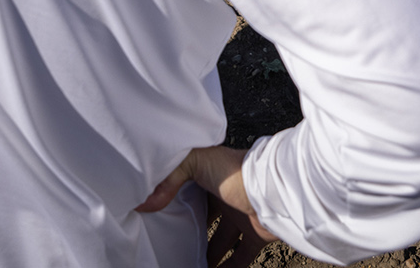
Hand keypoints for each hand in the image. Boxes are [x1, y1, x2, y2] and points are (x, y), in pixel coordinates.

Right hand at [137, 145, 276, 267]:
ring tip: (189, 264)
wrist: (273, 188)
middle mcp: (226, 197)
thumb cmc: (238, 170)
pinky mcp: (256, 235)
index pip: (188, 192)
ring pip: (221, 242)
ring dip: (208, 256)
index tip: (160, 217)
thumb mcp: (196, 162)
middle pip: (205, 220)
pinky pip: (240, 258)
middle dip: (191, 233)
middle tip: (174, 247)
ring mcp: (241, 217)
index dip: (175, 205)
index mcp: (211, 177)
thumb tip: (146, 201)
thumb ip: (170, 178)